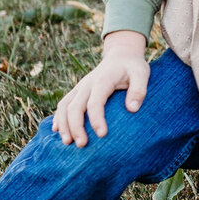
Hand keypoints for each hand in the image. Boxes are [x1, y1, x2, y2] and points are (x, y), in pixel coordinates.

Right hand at [52, 31, 148, 146]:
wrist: (121, 55)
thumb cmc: (132, 67)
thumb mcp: (141, 74)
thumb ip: (139, 90)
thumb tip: (132, 109)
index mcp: (103, 80)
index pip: (95, 102)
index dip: (96, 119)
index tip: (102, 134)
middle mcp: (87, 84)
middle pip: (75, 107)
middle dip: (76, 127)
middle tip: (81, 145)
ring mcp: (80, 87)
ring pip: (64, 106)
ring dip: (63, 124)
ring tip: (67, 142)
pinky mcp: (77, 91)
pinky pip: (63, 103)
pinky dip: (58, 117)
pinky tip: (57, 131)